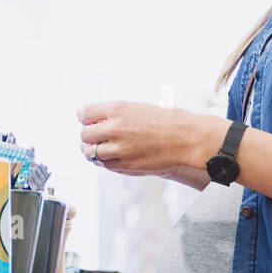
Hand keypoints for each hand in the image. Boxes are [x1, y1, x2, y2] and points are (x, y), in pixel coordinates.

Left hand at [77, 100, 226, 176]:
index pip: (83, 113)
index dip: (85, 117)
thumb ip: (114, 114)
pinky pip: (104, 164)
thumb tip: (95, 120)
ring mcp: (119, 148)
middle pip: (84, 134)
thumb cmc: (167, 120)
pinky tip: (114, 156)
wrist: (188, 138)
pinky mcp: (126, 164)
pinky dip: (105, 161)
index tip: (90, 120)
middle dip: (88, 135)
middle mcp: (114, 128)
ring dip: (93, 150)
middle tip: (95, 136)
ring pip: (90, 153)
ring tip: (102, 148)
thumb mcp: (137, 107)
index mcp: (117, 109)